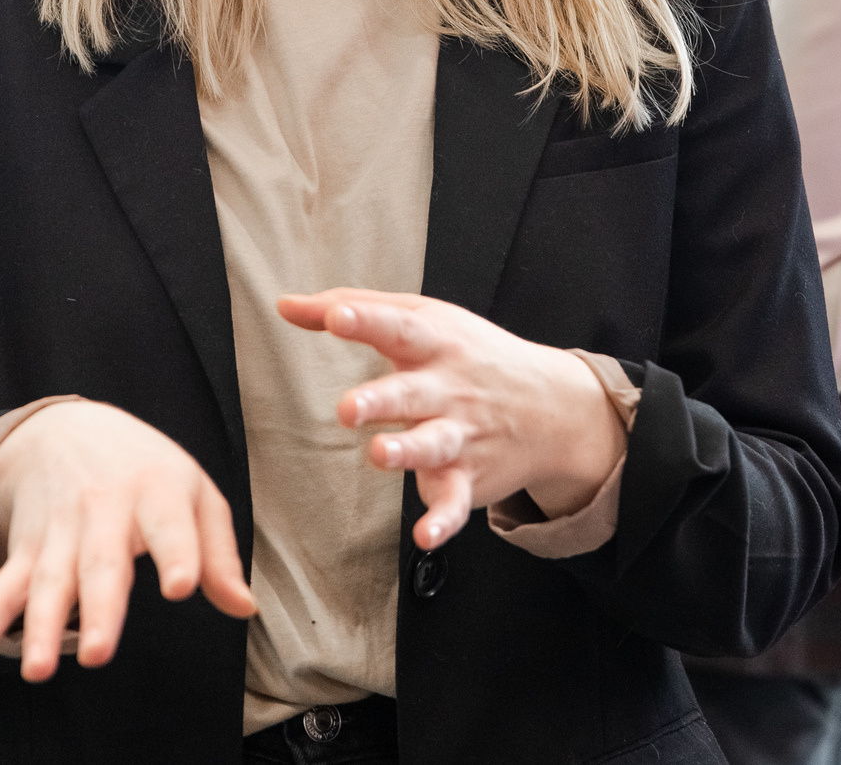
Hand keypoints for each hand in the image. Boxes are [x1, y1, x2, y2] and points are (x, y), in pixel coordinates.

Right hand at [0, 401, 253, 683]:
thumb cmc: (146, 469)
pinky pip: (0, 591)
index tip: (181, 586)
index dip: (178, 553)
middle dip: (98, 607)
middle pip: (100, 562)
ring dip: (38, 626)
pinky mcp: (24, 550)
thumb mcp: (194, 493)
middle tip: (98, 653)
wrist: (65, 428)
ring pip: (47, 581)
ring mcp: (59, 530)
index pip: (170, 524)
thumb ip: (219, 553)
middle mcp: (103, 509)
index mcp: (156, 490)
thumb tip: (245, 608)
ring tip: (37, 668)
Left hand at [278, 290, 626, 550]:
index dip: (365, 320)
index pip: (396, 327)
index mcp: (434, 343)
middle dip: (380, 400)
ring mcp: (459, 435)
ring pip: (432, 445)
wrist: (554, 408)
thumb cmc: (473, 355)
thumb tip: (286, 305)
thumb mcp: (423, 318)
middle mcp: (447, 389)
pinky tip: (425, 536)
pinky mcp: (466, 478)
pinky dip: (443, 521)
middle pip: (411, 393)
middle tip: (348, 407)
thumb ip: (354, 308)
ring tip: (380, 454)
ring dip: (408, 452)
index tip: (335, 317)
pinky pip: (455, 503)